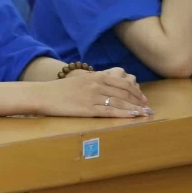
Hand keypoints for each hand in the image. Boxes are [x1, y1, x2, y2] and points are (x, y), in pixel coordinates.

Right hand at [35, 67, 151, 118]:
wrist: (44, 95)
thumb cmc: (61, 89)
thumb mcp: (81, 79)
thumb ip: (96, 80)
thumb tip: (110, 85)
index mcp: (96, 76)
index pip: (122, 82)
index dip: (135, 90)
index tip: (142, 97)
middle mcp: (96, 85)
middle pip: (124, 92)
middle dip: (138, 100)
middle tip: (147, 107)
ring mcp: (93, 97)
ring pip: (119, 102)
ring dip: (135, 108)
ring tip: (145, 113)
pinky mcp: (88, 109)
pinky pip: (110, 111)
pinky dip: (124, 114)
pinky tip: (132, 116)